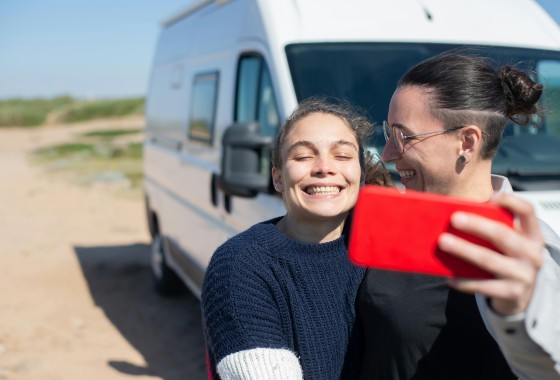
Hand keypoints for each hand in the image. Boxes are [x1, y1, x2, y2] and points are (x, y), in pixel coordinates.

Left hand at [438, 193, 543, 315]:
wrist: (521, 295)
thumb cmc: (507, 260)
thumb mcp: (508, 243)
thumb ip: (493, 228)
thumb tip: (456, 214)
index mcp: (532, 236)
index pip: (528, 212)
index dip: (512, 201)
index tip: (491, 196)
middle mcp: (532, 254)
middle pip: (502, 235)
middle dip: (476, 226)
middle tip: (454, 218)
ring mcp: (524, 275)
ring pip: (488, 259)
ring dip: (464, 250)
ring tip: (443, 241)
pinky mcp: (512, 293)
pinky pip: (483, 286)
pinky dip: (464, 281)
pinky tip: (449, 278)